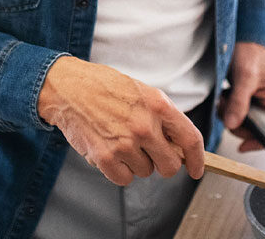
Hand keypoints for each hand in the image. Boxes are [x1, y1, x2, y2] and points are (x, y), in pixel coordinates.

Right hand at [37, 56, 204, 185]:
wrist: (66, 87)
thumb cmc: (101, 86)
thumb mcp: (139, 90)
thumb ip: (160, 115)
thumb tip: (177, 144)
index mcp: (157, 104)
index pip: (190, 139)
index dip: (198, 159)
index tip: (197, 168)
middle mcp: (144, 125)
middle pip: (170, 166)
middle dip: (161, 163)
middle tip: (147, 151)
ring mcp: (125, 143)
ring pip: (145, 172)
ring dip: (134, 162)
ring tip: (118, 139)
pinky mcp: (106, 157)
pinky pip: (124, 179)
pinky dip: (117, 170)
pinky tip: (108, 150)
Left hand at [220, 42, 264, 152]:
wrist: (242, 39)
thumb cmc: (250, 54)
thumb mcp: (245, 77)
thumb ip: (240, 102)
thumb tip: (233, 125)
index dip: (259, 140)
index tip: (242, 144)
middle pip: (256, 129)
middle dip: (238, 123)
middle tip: (226, 110)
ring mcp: (259, 102)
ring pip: (245, 121)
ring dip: (231, 114)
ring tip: (224, 100)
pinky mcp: (247, 98)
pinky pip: (238, 112)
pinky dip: (229, 108)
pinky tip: (223, 98)